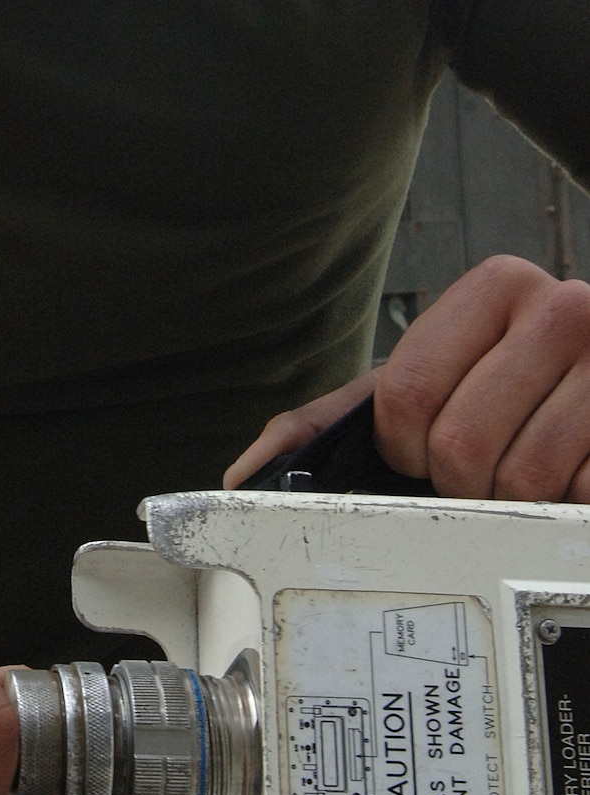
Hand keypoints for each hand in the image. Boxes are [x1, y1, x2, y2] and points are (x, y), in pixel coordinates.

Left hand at [225, 256, 589, 501]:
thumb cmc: (500, 388)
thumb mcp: (419, 384)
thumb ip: (326, 421)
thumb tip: (240, 475)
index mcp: (496, 286)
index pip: (408, 394)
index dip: (402, 448)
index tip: (419, 450)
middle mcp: (564, 307)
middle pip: (461, 446)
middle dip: (457, 483)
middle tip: (476, 471)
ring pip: (525, 481)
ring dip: (511, 503)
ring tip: (520, 475)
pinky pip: (582, 496)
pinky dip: (565, 508)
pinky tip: (568, 478)